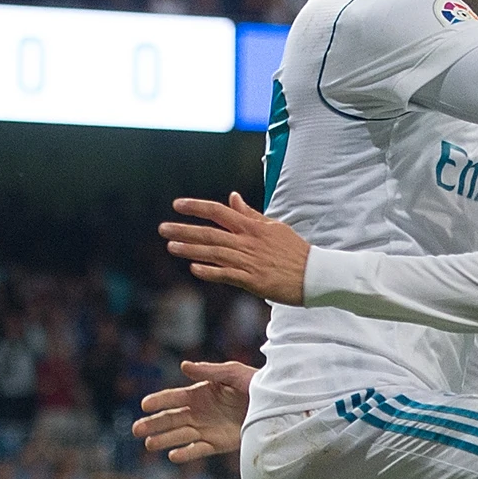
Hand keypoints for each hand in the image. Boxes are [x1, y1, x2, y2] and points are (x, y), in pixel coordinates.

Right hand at [134, 360, 256, 463]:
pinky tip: (173, 456)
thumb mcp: (233, 373)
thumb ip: (208, 371)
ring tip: (149, 444)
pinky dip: (186, 453)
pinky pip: (198, 449)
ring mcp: (207, 429)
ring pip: (180, 435)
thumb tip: (183, 366)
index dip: (159, 401)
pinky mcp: (218, 443)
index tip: (145, 405)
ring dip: (164, 439)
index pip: (173, 397)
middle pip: (170, 419)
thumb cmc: (255, 384)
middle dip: (153, 424)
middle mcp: (199, 412)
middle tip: (136, 430)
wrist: (277, 405)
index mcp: (199, 393)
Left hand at [162, 193, 310, 305]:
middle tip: (162, 228)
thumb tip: (232, 197)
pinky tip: (193, 268)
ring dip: (191, 249)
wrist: (315, 274)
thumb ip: (250, 214)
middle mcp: (247, 242)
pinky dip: (210, 271)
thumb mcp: (273, 226)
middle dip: (184, 229)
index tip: (177, 205)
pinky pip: (227, 275)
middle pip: (211, 233)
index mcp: (252, 227)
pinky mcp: (253, 281)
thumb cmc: (294, 251)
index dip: (197, 207)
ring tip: (171, 246)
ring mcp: (249, 261)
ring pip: (214, 253)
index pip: (219, 212)